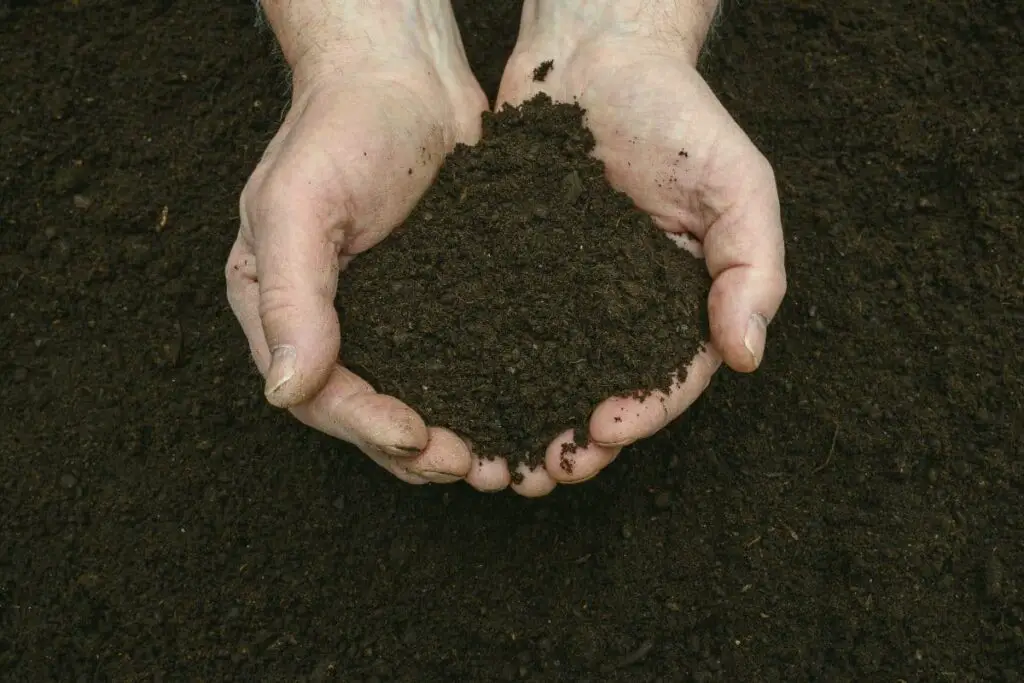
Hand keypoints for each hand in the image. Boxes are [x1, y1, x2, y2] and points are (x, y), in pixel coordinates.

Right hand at [226, 3, 488, 483]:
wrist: (406, 75)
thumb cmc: (342, 125)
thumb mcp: (298, 204)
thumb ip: (288, 297)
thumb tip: (284, 391)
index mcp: (279, 309)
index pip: (319, 394)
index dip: (367, 428)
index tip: (421, 442)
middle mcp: (332, 324)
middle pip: (370, 413)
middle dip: (421, 451)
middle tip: (480, 468)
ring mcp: (389, 316)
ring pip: (419, 398)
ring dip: (459, 436)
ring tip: (507, 461)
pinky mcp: (440, 302)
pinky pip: (458, 362)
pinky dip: (485, 394)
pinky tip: (523, 412)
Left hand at [487, 0, 786, 494]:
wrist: (595, 56)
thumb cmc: (677, 113)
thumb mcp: (738, 182)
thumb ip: (753, 266)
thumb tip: (748, 355)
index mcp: (679, 303)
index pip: (669, 377)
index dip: (642, 412)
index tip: (605, 430)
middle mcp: (620, 311)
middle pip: (602, 392)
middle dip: (576, 440)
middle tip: (543, 472)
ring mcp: (564, 296)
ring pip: (546, 377)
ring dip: (524, 425)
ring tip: (497, 461)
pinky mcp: (513, 274)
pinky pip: (498, 331)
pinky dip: (484, 372)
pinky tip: (458, 399)